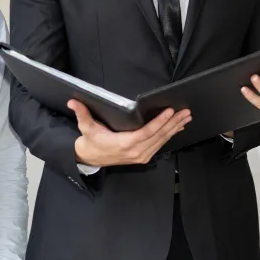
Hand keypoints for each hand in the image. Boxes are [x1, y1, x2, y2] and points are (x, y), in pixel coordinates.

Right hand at [69, 100, 190, 166]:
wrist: (90, 158)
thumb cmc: (91, 141)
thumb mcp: (85, 127)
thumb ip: (81, 113)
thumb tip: (72, 102)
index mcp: (124, 144)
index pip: (146, 133)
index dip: (159, 122)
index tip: (170, 112)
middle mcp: (135, 152)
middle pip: (158, 136)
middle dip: (173, 123)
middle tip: (185, 112)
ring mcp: (141, 156)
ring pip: (162, 141)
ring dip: (175, 128)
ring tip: (186, 117)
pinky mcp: (143, 157)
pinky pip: (160, 145)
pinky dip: (170, 135)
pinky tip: (178, 127)